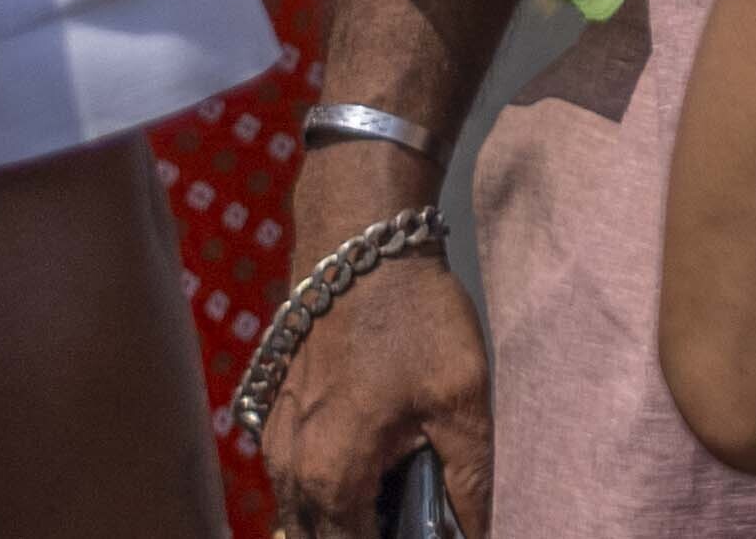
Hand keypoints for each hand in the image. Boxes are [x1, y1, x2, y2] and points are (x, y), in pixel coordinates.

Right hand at [259, 199, 492, 538]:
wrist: (358, 245)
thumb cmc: (413, 318)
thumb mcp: (461, 398)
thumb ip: (471, 478)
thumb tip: (480, 531)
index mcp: (331, 476)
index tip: (427, 533)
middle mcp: (290, 468)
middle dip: (362, 537)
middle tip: (413, 517)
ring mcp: (275, 440)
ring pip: (299, 513)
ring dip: (339, 521)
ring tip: (394, 503)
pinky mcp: (276, 412)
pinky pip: (292, 478)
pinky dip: (323, 491)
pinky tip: (368, 470)